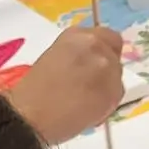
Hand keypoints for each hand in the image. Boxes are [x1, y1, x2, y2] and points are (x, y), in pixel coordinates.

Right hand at [6, 25, 123, 140]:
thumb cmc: (32, 91)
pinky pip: (116, 96)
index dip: (103, 52)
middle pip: (114, 56)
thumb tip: (88, 67)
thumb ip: (77, 56)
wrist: (31, 113)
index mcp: (77, 35)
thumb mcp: (54, 59)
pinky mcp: (114, 91)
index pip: (107, 36)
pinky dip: (106, 104)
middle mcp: (95, 45)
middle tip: (88, 88)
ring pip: (117, 77)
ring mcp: (107, 67)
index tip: (93, 65)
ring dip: (106, 88)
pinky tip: (88, 112)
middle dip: (104, 71)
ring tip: (85, 102)